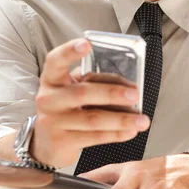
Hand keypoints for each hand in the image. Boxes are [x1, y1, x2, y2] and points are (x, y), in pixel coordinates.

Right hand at [31, 38, 150, 167]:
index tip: (87, 44)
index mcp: (52, 79)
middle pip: (82, 93)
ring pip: (93, 119)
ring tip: (143, 120)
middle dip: (112, 93)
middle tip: (135, 94)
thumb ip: (93, 83)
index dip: (70, 51)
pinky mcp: (62, 142)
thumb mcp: (71, 90)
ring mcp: (53, 121)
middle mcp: (49, 98)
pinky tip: (131, 131)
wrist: (45, 144)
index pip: (56, 60)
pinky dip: (116, 134)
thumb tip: (129, 86)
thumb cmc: (66, 109)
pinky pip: (94, 137)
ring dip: (122, 119)